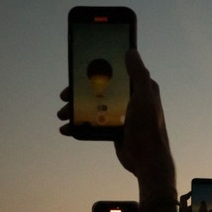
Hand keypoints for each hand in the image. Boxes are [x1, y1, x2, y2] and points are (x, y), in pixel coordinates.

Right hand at [59, 50, 174, 190]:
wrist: (147, 159)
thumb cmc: (148, 127)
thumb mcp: (144, 98)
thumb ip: (138, 75)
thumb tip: (131, 51)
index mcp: (140, 88)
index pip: (115, 72)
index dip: (97, 69)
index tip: (78, 70)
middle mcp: (130, 99)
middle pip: (99, 89)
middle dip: (79, 92)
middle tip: (64, 96)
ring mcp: (121, 114)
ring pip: (93, 106)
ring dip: (75, 109)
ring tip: (62, 115)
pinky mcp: (114, 129)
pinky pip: (93, 123)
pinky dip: (78, 125)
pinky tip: (67, 128)